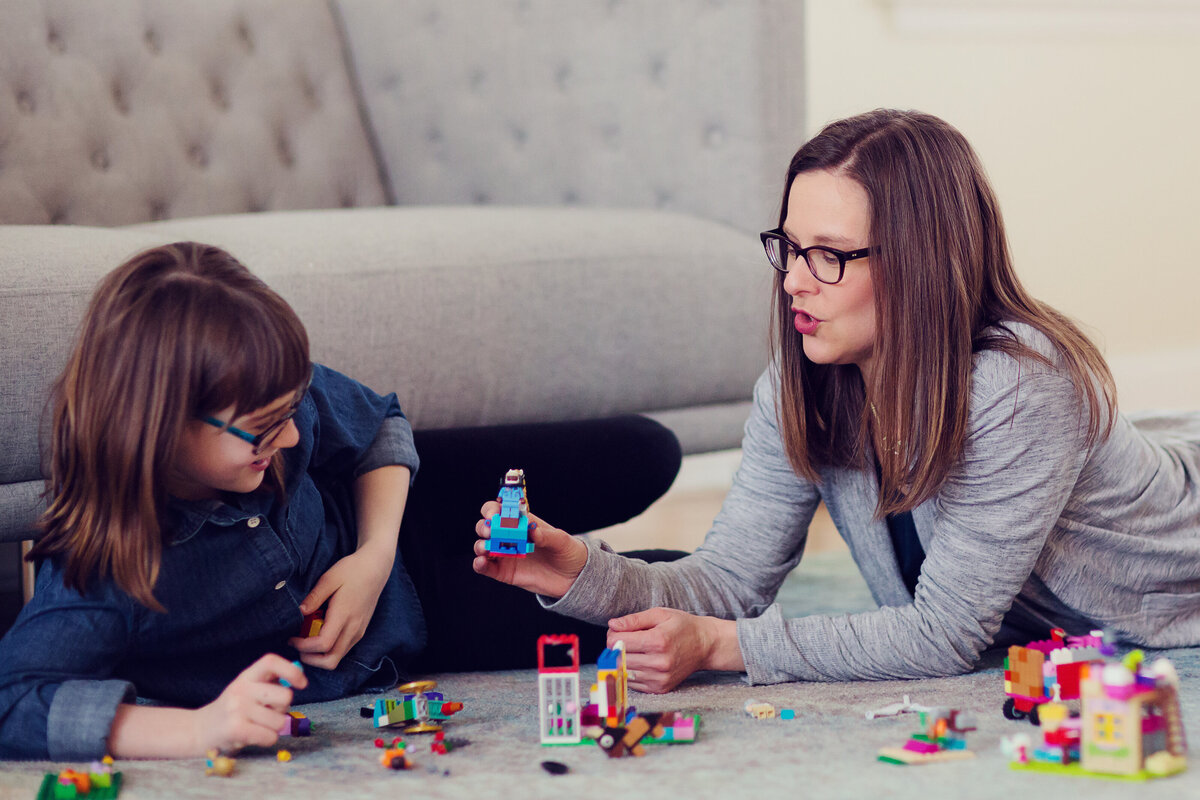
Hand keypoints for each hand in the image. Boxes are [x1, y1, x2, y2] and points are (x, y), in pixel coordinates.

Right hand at [191, 654, 305, 753]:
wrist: (199, 731)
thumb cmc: (232, 711)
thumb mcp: (246, 690)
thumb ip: (269, 684)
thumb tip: (298, 680)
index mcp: (246, 676)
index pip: (271, 661)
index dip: (291, 671)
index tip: (302, 684)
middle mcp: (241, 689)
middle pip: (285, 696)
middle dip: (283, 709)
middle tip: (267, 713)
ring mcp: (237, 708)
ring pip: (279, 721)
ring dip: (273, 728)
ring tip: (256, 726)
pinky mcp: (236, 729)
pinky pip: (270, 736)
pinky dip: (267, 740)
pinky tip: (254, 736)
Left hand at [288, 546, 392, 669]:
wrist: (376, 568)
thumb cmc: (352, 570)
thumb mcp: (329, 578)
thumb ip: (314, 597)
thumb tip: (299, 612)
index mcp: (344, 615)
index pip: (323, 644)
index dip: (304, 647)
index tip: (292, 638)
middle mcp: (353, 628)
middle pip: (331, 660)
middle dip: (311, 659)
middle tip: (297, 646)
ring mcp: (359, 631)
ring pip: (337, 657)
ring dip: (319, 656)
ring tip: (306, 640)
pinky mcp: (360, 630)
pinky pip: (343, 649)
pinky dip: (329, 650)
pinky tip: (320, 634)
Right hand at [472, 502, 587, 598]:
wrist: (573, 578)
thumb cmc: (567, 552)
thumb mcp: (561, 541)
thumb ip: (546, 535)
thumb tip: (532, 529)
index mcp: (521, 522)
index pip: (500, 510)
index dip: (493, 509)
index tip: (495, 514)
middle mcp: (509, 537)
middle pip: (486, 526)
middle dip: (485, 526)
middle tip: (491, 531)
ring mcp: (505, 554)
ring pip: (482, 546)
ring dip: (480, 545)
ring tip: (487, 548)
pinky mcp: (504, 572)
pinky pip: (486, 567)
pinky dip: (480, 564)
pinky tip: (482, 562)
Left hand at [607, 607, 741, 693]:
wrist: (705, 645)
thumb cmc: (682, 626)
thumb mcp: (660, 614)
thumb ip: (634, 619)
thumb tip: (612, 625)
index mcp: (658, 641)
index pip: (617, 642)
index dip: (613, 634)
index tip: (619, 630)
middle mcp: (659, 662)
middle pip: (618, 657)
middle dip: (616, 647)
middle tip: (625, 638)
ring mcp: (660, 678)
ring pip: (624, 671)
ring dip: (623, 660)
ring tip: (635, 649)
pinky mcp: (660, 688)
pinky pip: (633, 683)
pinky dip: (632, 672)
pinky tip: (642, 661)